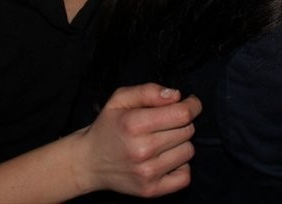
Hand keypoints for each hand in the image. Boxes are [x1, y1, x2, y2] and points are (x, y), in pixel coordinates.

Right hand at [74, 84, 200, 196]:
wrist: (89, 162)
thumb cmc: (108, 127)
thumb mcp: (120, 99)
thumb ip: (148, 91)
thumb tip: (175, 96)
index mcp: (134, 124)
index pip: (182, 114)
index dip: (192, 106)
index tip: (190, 103)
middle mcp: (142, 150)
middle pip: (187, 131)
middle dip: (182, 123)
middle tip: (166, 123)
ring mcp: (147, 173)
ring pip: (188, 151)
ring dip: (180, 144)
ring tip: (163, 141)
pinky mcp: (151, 190)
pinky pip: (185, 177)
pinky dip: (180, 166)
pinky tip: (166, 159)